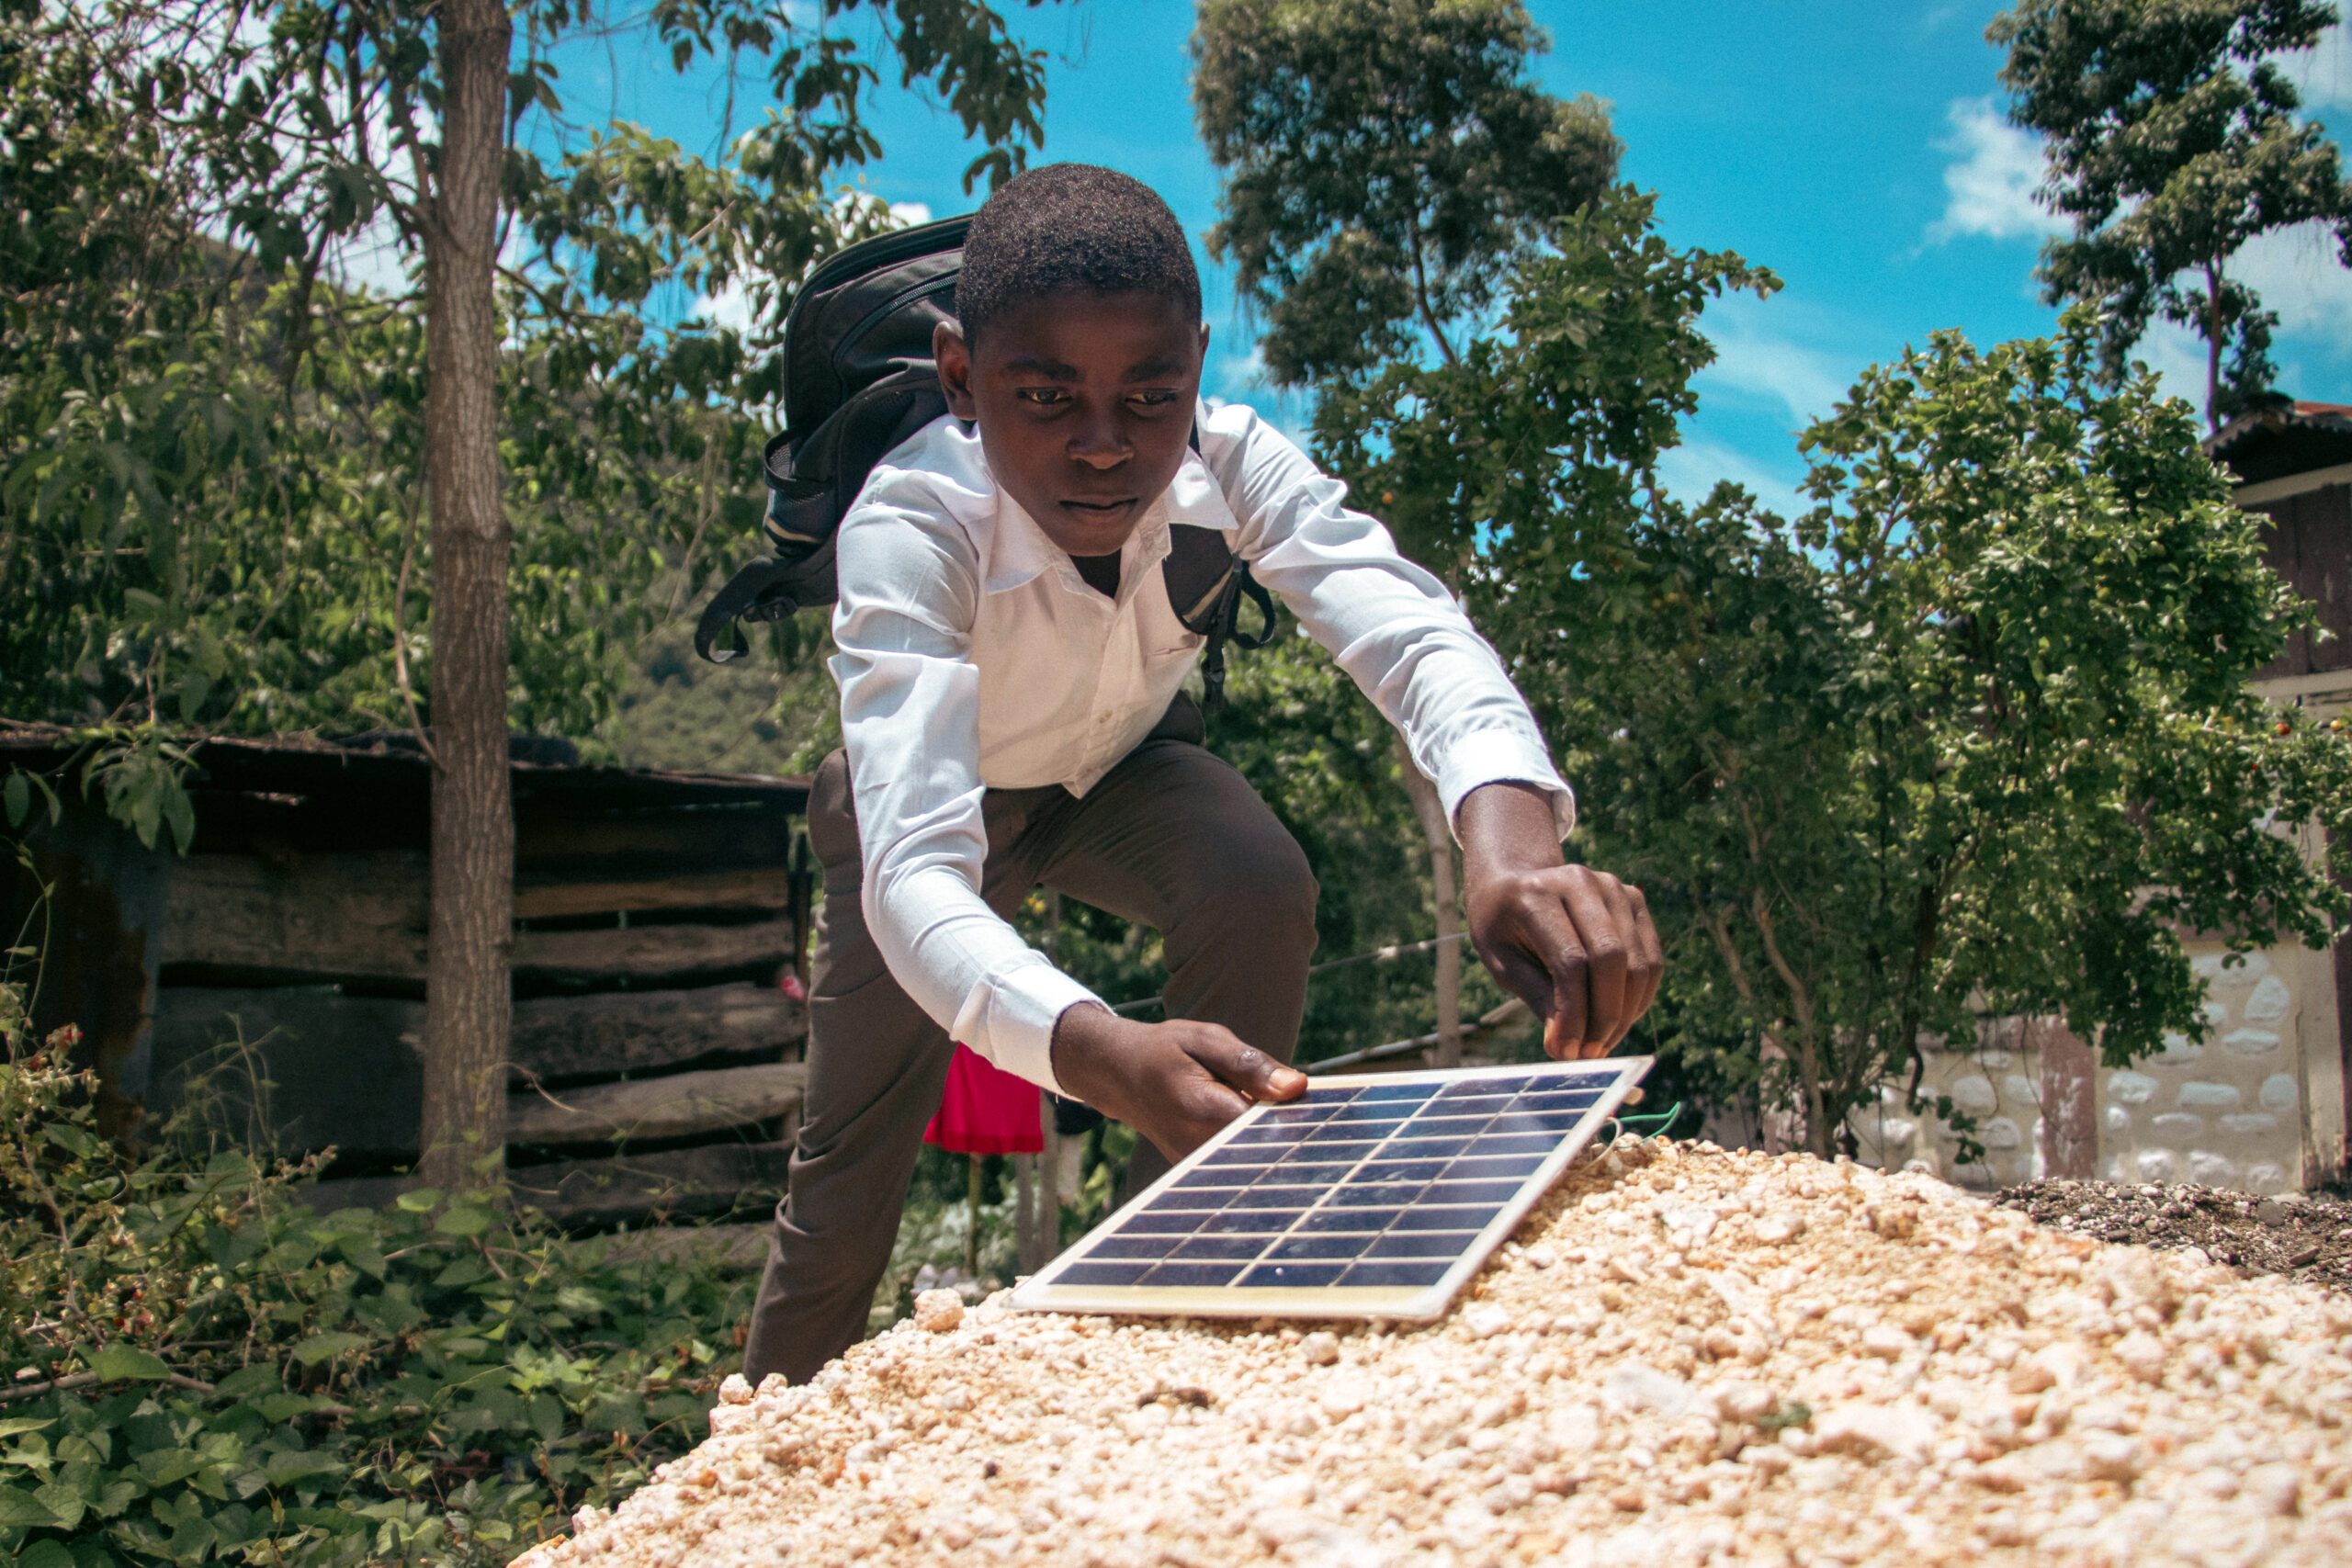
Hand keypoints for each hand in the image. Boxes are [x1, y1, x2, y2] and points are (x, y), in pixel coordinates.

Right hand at [1048, 1004, 1305, 1161]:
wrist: (1118, 1075)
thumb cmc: (1165, 1050)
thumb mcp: (1206, 1040)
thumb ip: (1251, 1065)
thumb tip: (1297, 1087)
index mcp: (1206, 1111)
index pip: (1271, 1127)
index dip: (1303, 1121)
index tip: (1331, 1113)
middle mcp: (1200, 1147)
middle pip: (1267, 1151)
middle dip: (1296, 1136)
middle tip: (1321, 1120)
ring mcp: (1197, 1164)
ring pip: (1255, 1162)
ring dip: (1278, 1144)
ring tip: (1294, 1121)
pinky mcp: (1199, 1170)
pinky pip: (1239, 1164)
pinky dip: (1259, 1149)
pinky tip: (1273, 1132)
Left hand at [1458, 782, 1662, 1058]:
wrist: (1516, 879)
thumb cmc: (1502, 926)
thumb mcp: (1501, 962)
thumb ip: (1536, 997)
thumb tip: (1567, 1046)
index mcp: (1536, 895)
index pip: (1570, 962)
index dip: (1573, 1014)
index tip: (1564, 1052)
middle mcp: (1579, 882)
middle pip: (1611, 959)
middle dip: (1604, 1016)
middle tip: (1588, 1054)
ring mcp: (1613, 886)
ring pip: (1638, 963)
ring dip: (1624, 1014)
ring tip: (1599, 1043)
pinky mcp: (1634, 899)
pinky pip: (1650, 958)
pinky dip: (1639, 997)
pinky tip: (1616, 1020)